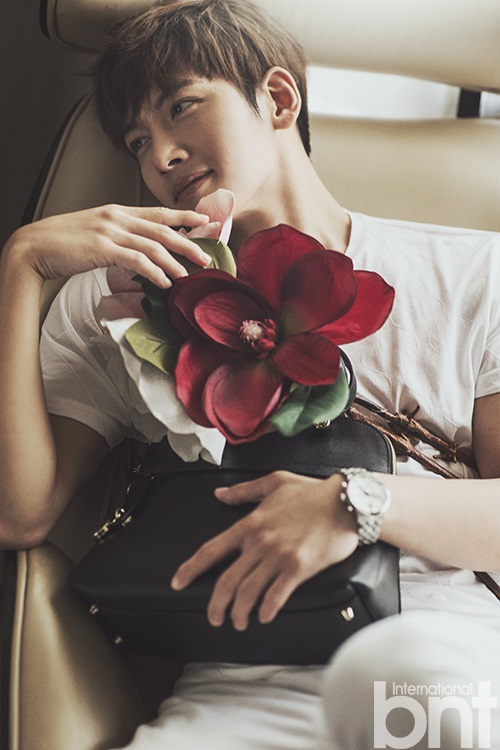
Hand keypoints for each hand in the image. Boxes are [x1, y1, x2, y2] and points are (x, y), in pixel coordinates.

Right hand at [8, 204, 215, 287]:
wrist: (33, 246)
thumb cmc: (63, 244)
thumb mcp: (95, 231)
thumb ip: (118, 236)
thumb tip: (138, 250)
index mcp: (117, 211)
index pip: (158, 212)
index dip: (184, 216)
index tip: (204, 222)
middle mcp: (117, 218)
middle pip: (163, 228)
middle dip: (188, 242)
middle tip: (206, 257)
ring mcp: (110, 231)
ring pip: (154, 245)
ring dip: (174, 262)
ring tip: (188, 276)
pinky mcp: (103, 248)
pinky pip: (137, 260)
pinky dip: (154, 272)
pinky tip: (164, 282)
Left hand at [171, 471, 357, 630]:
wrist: (345, 501)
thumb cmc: (311, 491)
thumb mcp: (273, 482)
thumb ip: (243, 491)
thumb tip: (219, 494)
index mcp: (250, 523)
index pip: (211, 550)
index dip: (191, 568)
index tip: (178, 582)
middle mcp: (260, 543)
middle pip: (226, 581)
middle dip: (216, 605)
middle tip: (214, 618)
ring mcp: (279, 557)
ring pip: (248, 592)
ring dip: (239, 612)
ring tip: (239, 622)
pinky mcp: (299, 568)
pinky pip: (276, 595)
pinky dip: (267, 610)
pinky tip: (264, 616)